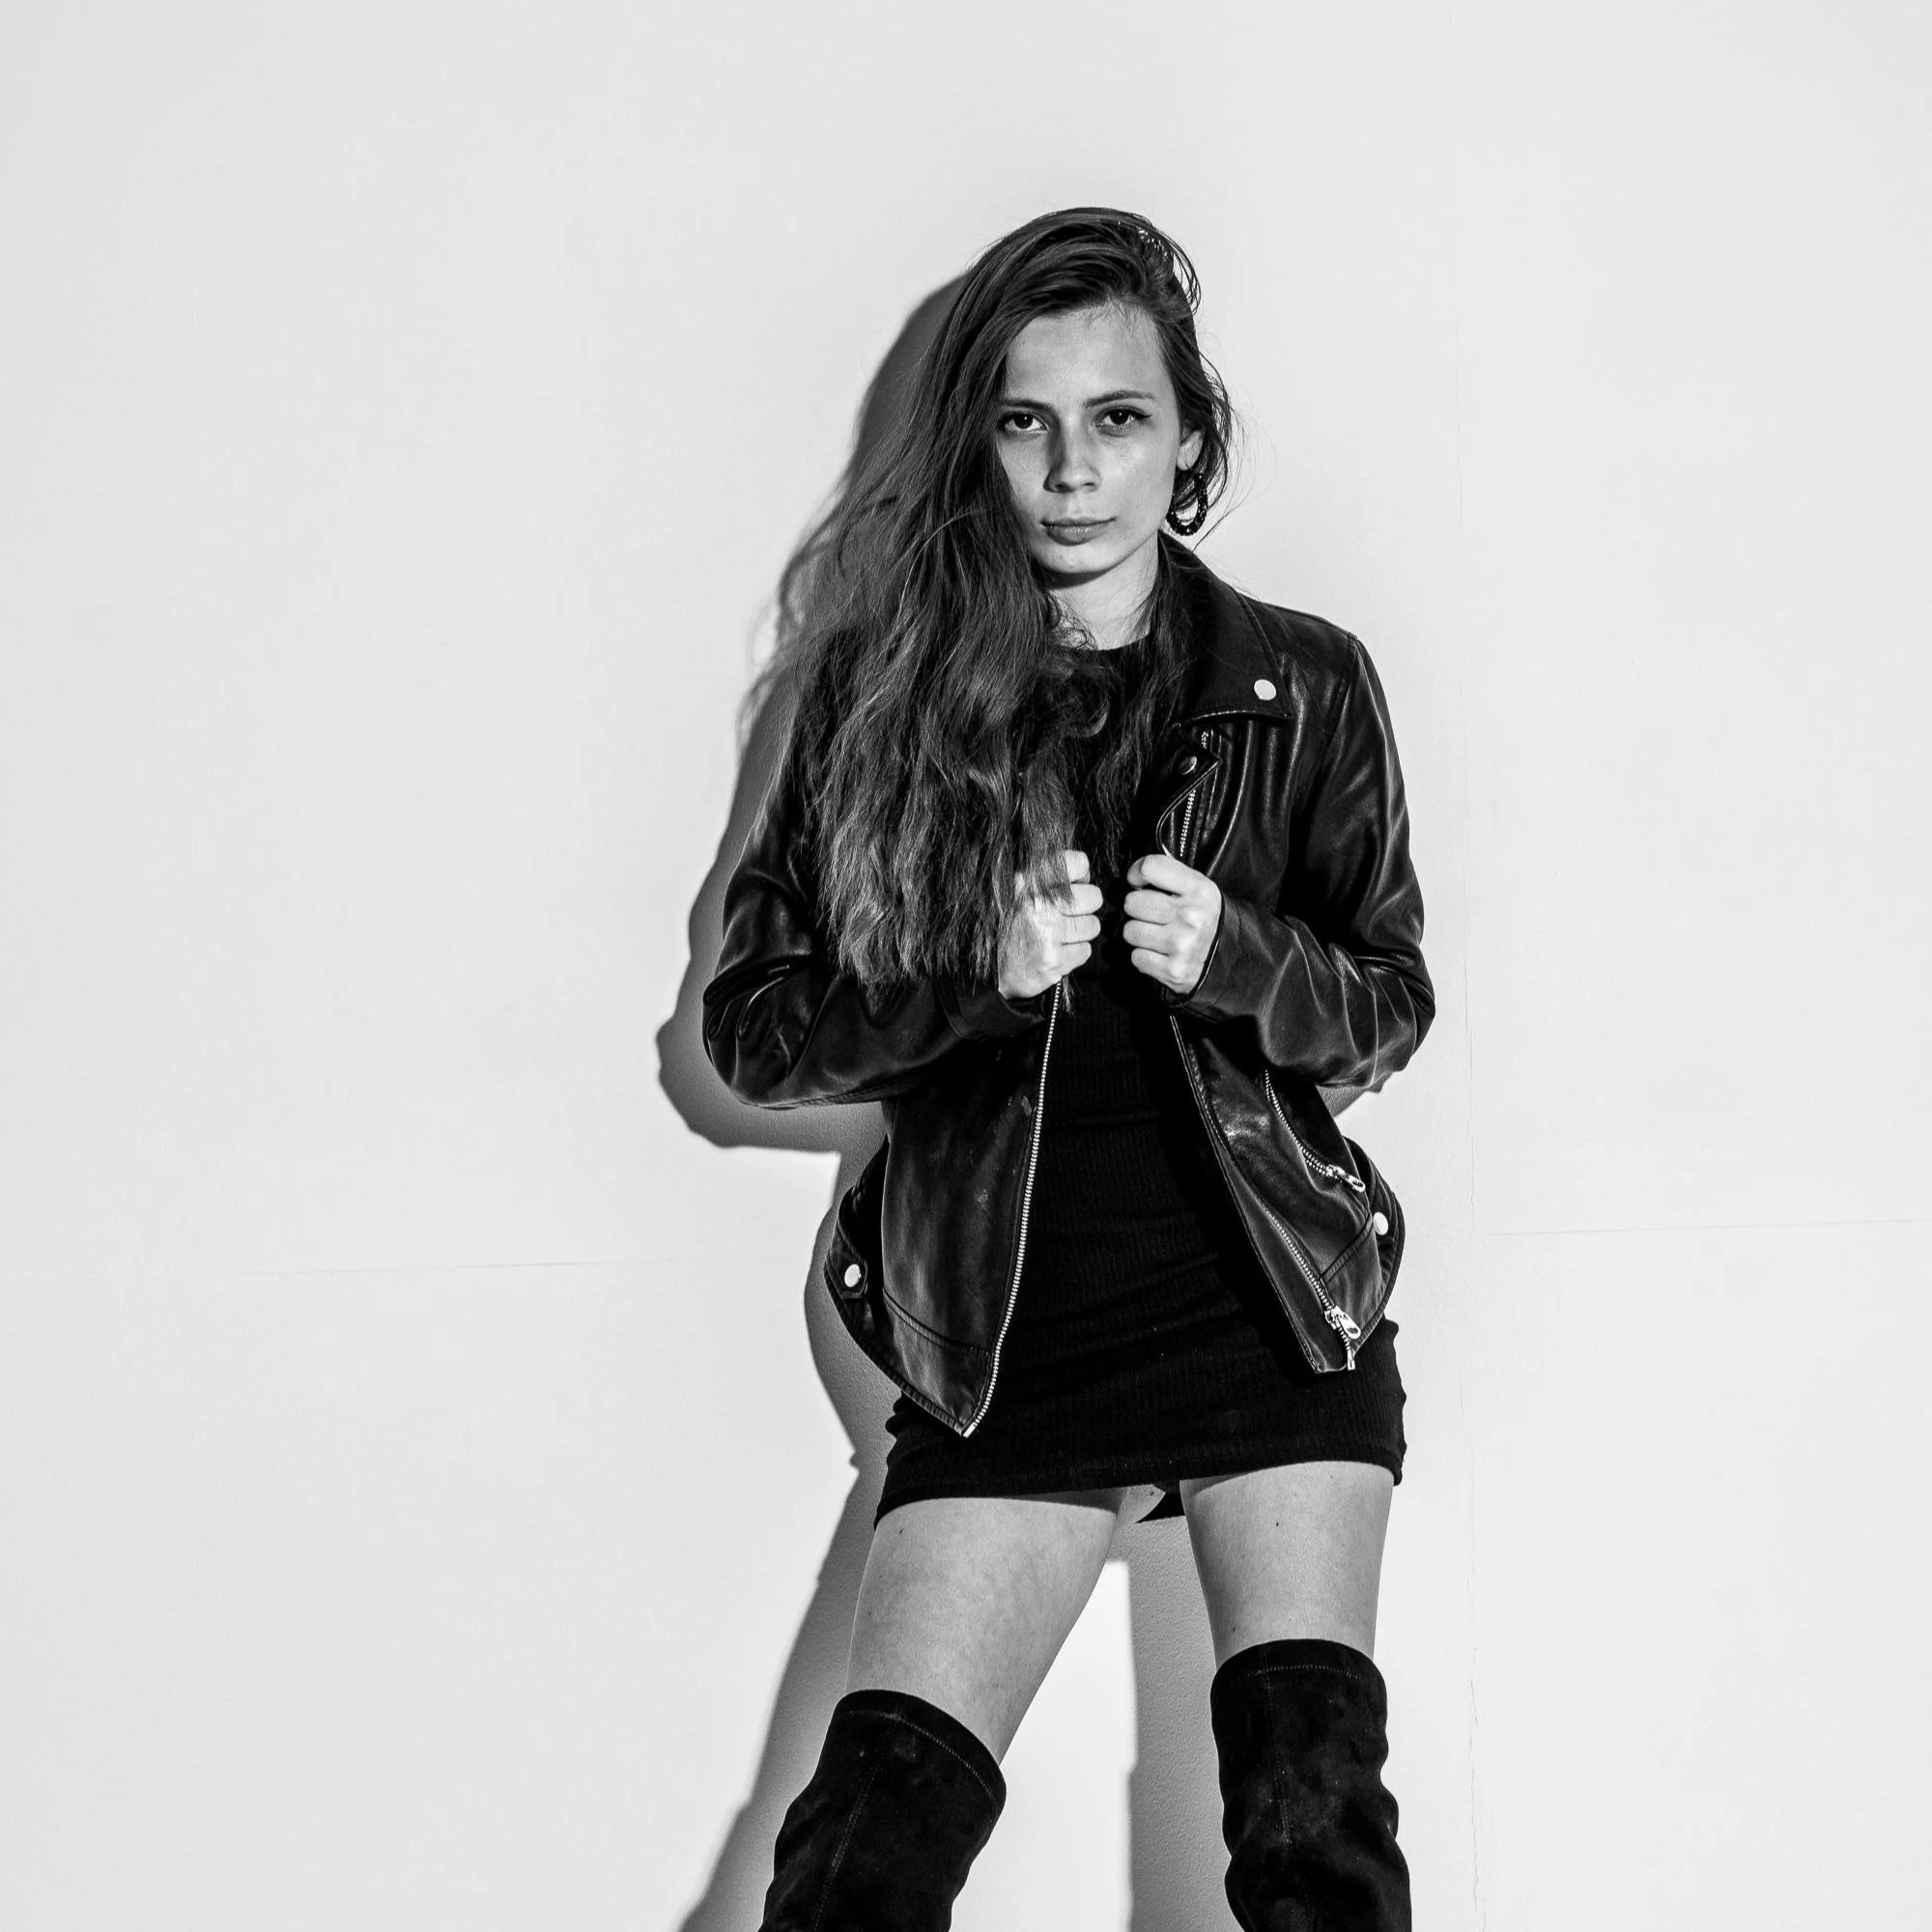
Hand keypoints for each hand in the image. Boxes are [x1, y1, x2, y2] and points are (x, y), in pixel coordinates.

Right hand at [997, 849, 1103, 999]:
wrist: (988, 970)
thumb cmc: (1006, 928)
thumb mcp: (1017, 891)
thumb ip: (1047, 878)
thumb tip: (1084, 875)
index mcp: (1028, 881)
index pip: (1077, 863)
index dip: (1080, 875)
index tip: (1074, 884)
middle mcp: (1038, 904)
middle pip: (1093, 897)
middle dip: (1085, 907)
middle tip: (1068, 915)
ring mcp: (1047, 933)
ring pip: (1092, 925)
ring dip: (1080, 933)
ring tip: (1060, 935)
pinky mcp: (1054, 960)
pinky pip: (1085, 950)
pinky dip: (1075, 953)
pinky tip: (1057, 951)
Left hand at [1123, 852, 1221, 996]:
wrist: (1231, 958)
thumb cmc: (1206, 919)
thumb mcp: (1199, 888)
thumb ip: (1170, 875)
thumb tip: (1137, 872)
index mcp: (1199, 890)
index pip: (1150, 867)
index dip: (1136, 874)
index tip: (1138, 882)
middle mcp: (1192, 916)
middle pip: (1132, 902)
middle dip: (1138, 908)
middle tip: (1154, 914)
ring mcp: (1182, 944)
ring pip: (1130, 931)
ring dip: (1139, 934)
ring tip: (1158, 935)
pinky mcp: (1173, 969)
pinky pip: (1136, 957)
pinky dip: (1144, 956)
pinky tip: (1161, 953)